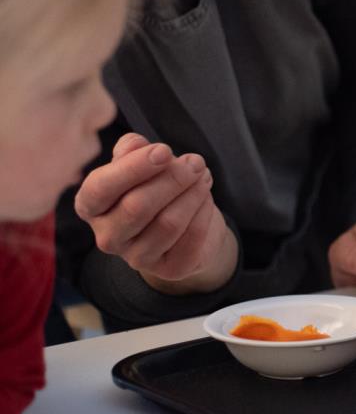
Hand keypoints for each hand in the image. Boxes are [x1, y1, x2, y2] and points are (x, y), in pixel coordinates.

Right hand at [74, 133, 237, 294]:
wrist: (187, 225)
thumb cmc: (156, 187)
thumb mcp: (140, 164)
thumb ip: (132, 150)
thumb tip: (137, 144)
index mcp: (90, 205)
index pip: (101, 188)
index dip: (133, 168)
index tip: (164, 150)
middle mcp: (106, 236)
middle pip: (138, 206)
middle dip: (173, 179)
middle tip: (196, 162)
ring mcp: (135, 258)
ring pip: (168, 223)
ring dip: (192, 194)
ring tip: (203, 175)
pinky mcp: (168, 269)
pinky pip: (191, 238)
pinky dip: (204, 212)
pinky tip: (206, 197)